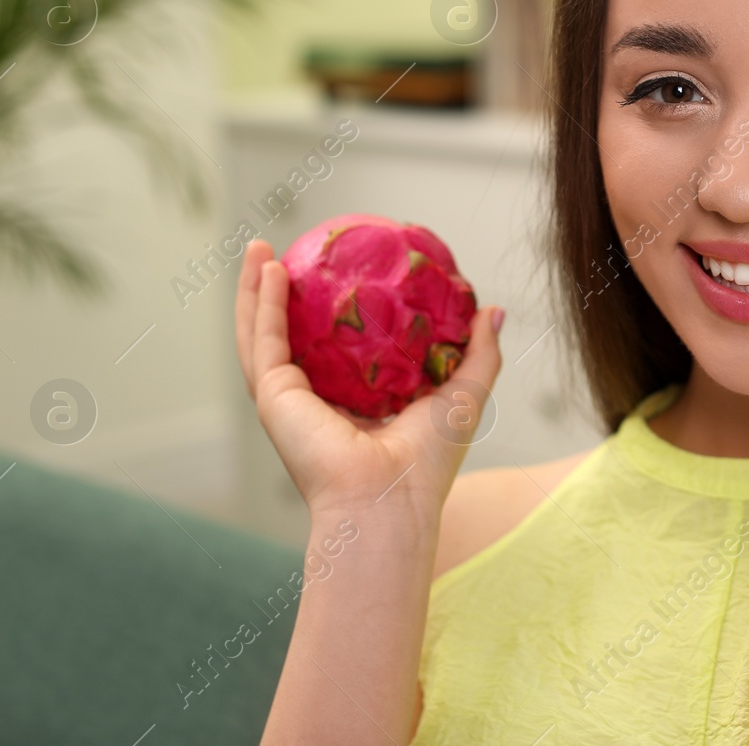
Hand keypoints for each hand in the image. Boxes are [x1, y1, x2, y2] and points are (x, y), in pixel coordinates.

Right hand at [234, 238, 503, 520]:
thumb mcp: (462, 395)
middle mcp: (314, 402)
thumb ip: (478, 353)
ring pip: (261, 333)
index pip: (336, 349)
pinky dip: (261, 303)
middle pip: (290, 335)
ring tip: (259, 246)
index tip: (340, 270)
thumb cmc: (428, 461)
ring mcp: (288, 400)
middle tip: (288, 249)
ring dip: (255, 290)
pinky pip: (264, 339)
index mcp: (353, 406)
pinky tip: (268, 268)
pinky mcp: (273, 397)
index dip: (332, 311)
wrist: (391, 502)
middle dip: (280, 294)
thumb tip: (493, 310)